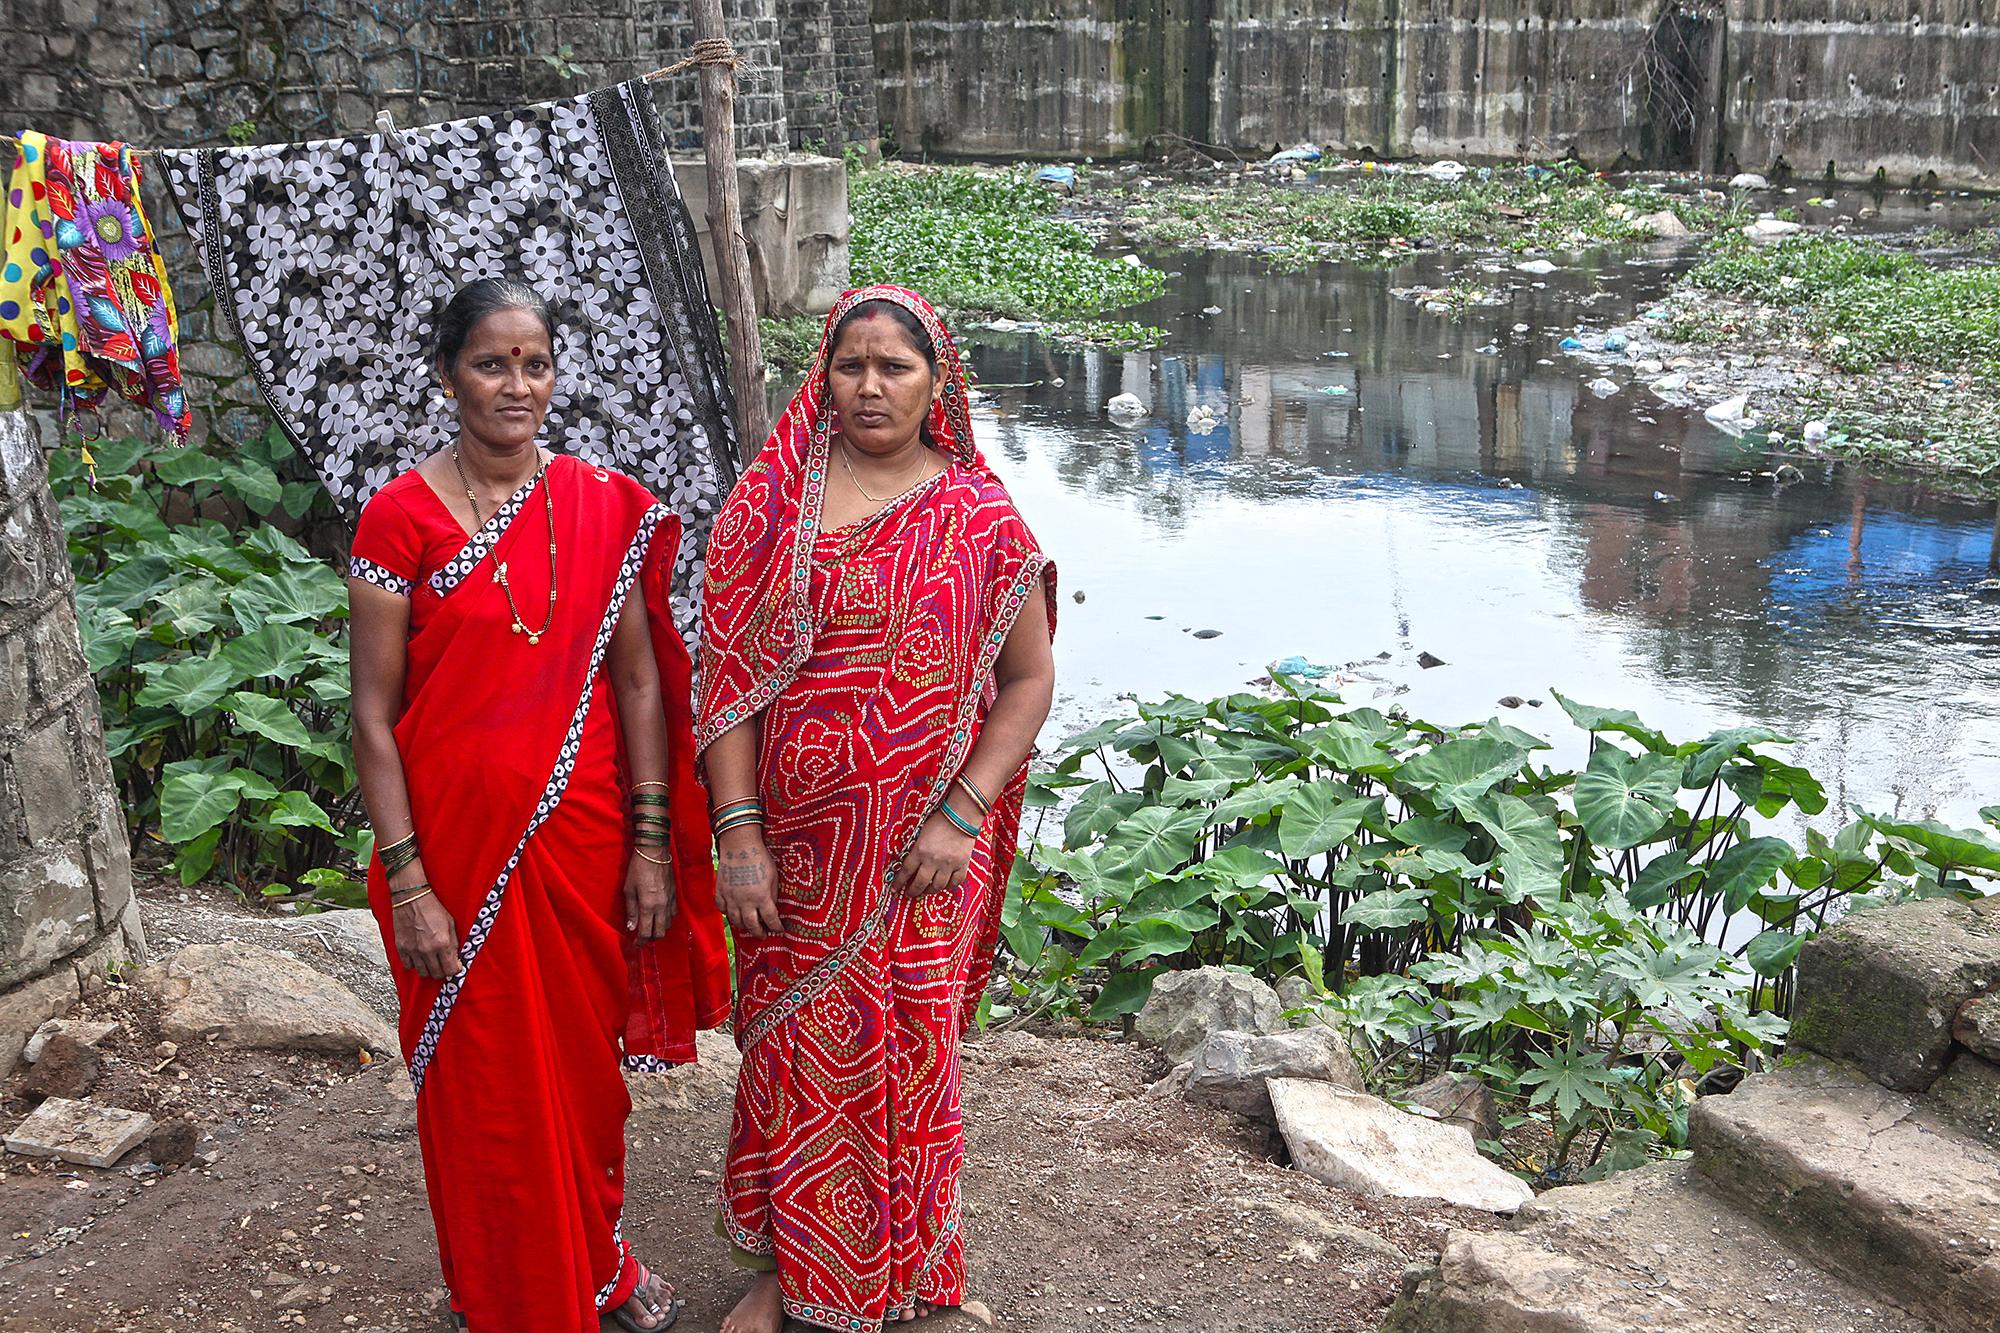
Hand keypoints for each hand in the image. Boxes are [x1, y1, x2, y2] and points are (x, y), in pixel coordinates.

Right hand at [389, 861, 461, 978]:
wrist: (411, 898)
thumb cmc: (432, 908)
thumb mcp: (451, 923)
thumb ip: (454, 944)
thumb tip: (456, 959)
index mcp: (442, 943)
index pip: (451, 970)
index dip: (455, 970)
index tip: (455, 966)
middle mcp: (427, 950)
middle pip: (437, 974)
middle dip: (442, 971)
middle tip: (443, 964)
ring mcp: (413, 951)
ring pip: (422, 973)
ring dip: (428, 969)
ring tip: (431, 960)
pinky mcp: (401, 948)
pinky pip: (408, 966)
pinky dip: (414, 964)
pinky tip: (418, 956)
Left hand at [625, 851, 676, 939]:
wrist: (655, 852)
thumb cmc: (638, 869)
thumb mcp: (629, 890)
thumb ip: (631, 910)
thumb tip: (631, 927)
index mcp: (648, 906)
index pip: (647, 933)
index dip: (640, 942)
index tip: (635, 944)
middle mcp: (662, 906)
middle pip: (660, 933)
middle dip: (650, 939)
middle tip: (641, 937)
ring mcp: (670, 901)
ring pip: (668, 925)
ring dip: (659, 929)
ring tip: (649, 927)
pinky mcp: (675, 895)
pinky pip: (673, 914)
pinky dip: (665, 919)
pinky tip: (658, 915)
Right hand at [716, 833, 783, 937]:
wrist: (739, 845)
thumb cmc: (760, 858)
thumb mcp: (774, 876)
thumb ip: (772, 894)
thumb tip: (772, 907)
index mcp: (761, 897)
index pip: (770, 919)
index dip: (776, 927)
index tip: (779, 930)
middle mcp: (745, 901)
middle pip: (751, 925)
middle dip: (758, 933)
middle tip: (762, 935)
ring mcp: (730, 897)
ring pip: (735, 921)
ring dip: (743, 927)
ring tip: (748, 928)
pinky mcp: (720, 891)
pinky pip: (722, 909)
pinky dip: (728, 914)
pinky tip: (733, 914)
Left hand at [892, 810, 976, 897]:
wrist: (961, 816)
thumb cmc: (939, 822)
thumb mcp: (921, 834)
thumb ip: (915, 850)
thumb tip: (908, 866)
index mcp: (920, 851)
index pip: (906, 871)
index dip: (899, 882)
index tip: (895, 889)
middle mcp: (933, 860)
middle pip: (920, 883)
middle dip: (913, 891)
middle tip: (910, 894)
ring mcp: (948, 864)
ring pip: (937, 886)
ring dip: (930, 891)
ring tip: (926, 890)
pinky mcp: (962, 865)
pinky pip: (954, 883)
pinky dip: (949, 886)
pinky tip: (944, 885)